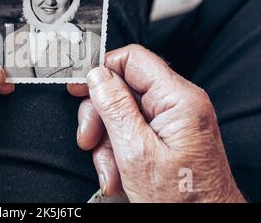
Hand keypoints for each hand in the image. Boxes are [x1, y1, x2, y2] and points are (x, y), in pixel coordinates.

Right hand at [68, 44, 243, 201]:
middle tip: (89, 139)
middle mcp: (178, 105)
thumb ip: (115, 108)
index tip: (78, 86)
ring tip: (110, 171)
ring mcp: (172, 122)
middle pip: (122, 89)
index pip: (133, 60)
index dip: (101, 69)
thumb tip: (97, 76)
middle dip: (100, 116)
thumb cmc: (182, 201)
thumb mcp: (137, 153)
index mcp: (178, 99)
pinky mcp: (166, 137)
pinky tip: (118, 174)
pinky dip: (117, 152)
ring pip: (122, 114)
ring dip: (106, 143)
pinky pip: (131, 132)